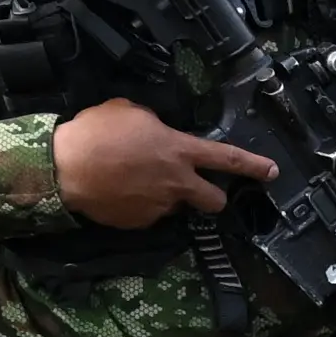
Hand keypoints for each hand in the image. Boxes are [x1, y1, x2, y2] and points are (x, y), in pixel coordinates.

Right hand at [53, 95, 281, 228]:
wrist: (63, 169)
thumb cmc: (96, 133)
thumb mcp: (131, 112)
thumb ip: (155, 124)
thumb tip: (158, 131)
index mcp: (179, 151)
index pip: (229, 159)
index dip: (254, 166)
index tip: (272, 172)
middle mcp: (177, 183)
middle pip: (215, 200)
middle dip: (213, 196)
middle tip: (197, 188)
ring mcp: (159, 207)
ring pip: (175, 206)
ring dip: (165, 196)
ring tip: (134, 181)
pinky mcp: (140, 223)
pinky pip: (148, 214)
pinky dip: (139, 205)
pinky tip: (120, 192)